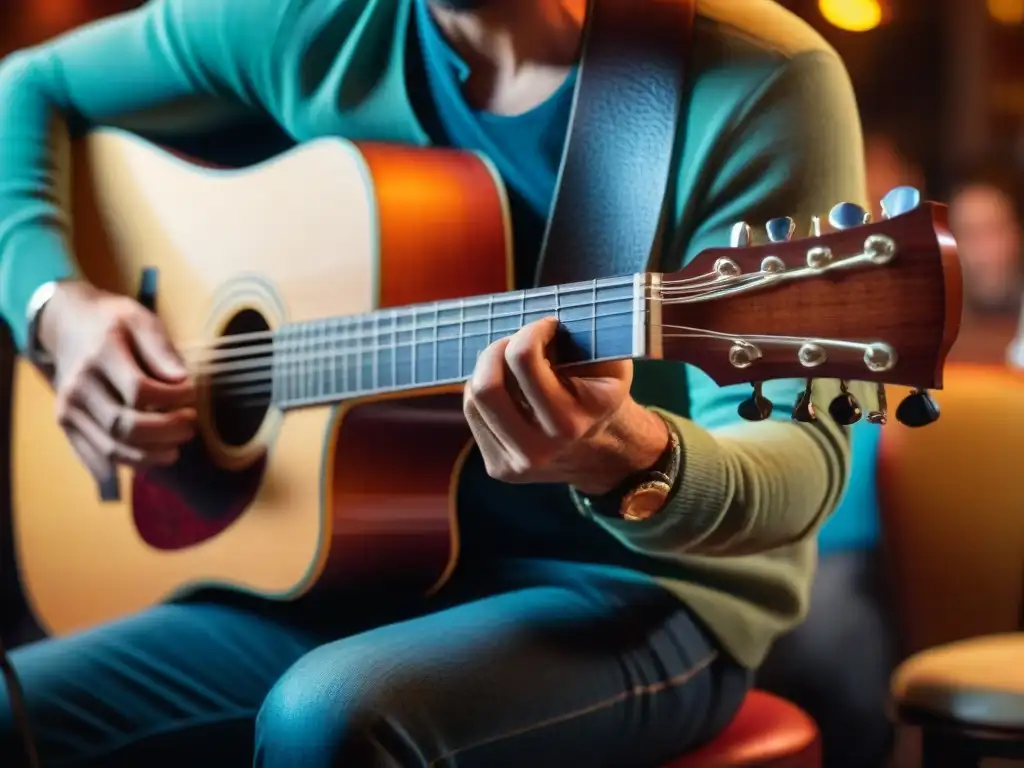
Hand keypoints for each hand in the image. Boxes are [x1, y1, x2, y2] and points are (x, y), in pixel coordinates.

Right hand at [38, 281, 196, 481]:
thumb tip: (183, 380)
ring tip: (175, 449)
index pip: (140, 390)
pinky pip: (94, 456)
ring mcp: (68, 408)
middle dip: (165, 432)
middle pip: (124, 425)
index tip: (193, 395)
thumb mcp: (142, 320)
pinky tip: (150, 459)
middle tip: (190, 427)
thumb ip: (162, 349)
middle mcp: (78, 385)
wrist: (68, 324)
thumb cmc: (114, 322)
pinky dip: (124, 464)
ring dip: (149, 456)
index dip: (173, 399)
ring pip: (111, 448)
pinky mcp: (65, 423)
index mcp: (100, 355)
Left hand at [463, 317, 668, 494]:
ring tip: (512, 363)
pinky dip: (484, 392)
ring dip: (489, 370)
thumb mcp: (610, 365)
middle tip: (515, 341)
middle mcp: (544, 447)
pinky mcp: (499, 469)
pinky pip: (473, 416)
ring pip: (473, 399)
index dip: (530, 330)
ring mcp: (518, 463)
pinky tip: (507, 390)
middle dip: (496, 350)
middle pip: (487, 386)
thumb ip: (583, 340)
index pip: (523, 359)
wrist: (604, 452)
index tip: (546, 326)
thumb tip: (539, 322)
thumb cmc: (602, 396)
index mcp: (573, 420)